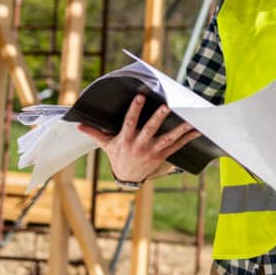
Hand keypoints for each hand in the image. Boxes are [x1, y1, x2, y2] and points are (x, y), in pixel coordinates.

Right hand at [78, 94, 199, 183]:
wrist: (127, 178)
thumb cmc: (117, 156)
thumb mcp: (105, 144)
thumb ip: (94, 132)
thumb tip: (77, 124)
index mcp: (126, 140)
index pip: (130, 122)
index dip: (135, 109)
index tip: (141, 96)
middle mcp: (140, 145)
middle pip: (150, 130)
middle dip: (159, 118)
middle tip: (167, 106)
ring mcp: (152, 151)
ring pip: (167, 138)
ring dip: (180, 129)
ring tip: (191, 120)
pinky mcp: (162, 156)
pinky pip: (177, 146)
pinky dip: (187, 138)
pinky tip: (197, 130)